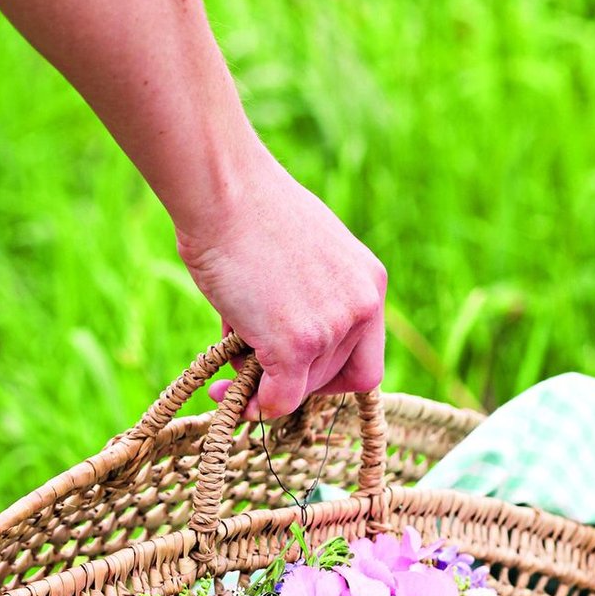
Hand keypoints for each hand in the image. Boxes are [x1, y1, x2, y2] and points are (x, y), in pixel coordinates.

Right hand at [178, 148, 386, 419]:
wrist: (224, 191)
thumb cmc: (249, 215)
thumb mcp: (306, 256)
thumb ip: (314, 299)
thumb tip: (290, 352)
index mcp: (370, 282)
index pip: (366, 359)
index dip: (331, 375)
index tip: (299, 371)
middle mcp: (362, 307)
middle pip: (334, 378)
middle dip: (292, 380)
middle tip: (250, 370)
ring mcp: (332, 328)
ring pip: (302, 389)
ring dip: (262, 381)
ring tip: (230, 350)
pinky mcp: (297, 346)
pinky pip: (279, 399)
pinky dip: (254, 404)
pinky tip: (227, 391)